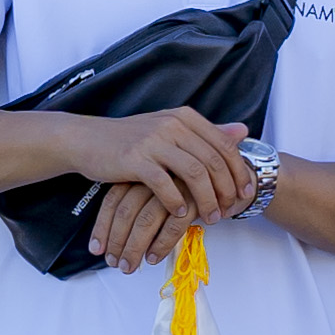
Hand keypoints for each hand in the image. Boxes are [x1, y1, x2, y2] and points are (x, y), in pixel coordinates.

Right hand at [76, 108, 256, 227]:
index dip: (239, 171)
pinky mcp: (135, 159)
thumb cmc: (132, 138)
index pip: (224, 144)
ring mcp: (154, 141)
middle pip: (213, 160)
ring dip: (206, 199)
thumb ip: (206, 132)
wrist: (87, 139)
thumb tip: (243, 131)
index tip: (246, 192)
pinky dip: (176, 201)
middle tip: (230, 210)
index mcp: (185, 117)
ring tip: (210, 218)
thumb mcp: (171, 129)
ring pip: (194, 173)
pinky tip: (180, 214)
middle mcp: (173, 125)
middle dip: (226, 189)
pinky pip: (164, 184)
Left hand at [86, 175, 195, 273]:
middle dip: (116, 241)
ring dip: (134, 247)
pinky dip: (161, 244)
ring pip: (146, 220)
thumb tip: (116, 237)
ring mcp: (175, 186)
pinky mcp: (195, 198)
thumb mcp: (163, 192)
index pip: (113, 198)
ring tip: (129, 266)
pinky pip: (173, 226)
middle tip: (114, 263)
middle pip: (126, 211)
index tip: (96, 249)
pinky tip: (153, 258)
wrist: (233, 176)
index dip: (103, 226)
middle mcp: (156, 176)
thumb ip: (141, 206)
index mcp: (143, 171)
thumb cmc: (192, 188)